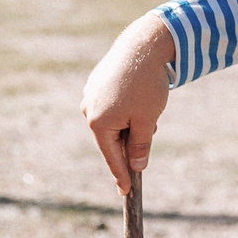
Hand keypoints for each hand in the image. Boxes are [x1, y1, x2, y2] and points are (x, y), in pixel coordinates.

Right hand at [81, 14, 178, 194]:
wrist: (143, 45)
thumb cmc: (146, 85)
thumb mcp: (147, 121)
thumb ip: (140, 146)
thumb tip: (137, 166)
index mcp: (98, 123)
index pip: (111, 157)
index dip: (121, 175)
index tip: (126, 192)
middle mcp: (88, 110)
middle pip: (112, 138)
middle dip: (131, 138)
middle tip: (149, 124)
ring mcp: (90, 96)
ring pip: (114, 121)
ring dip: (130, 121)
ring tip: (146, 104)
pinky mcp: (96, 83)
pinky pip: (112, 105)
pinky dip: (126, 107)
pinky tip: (138, 93)